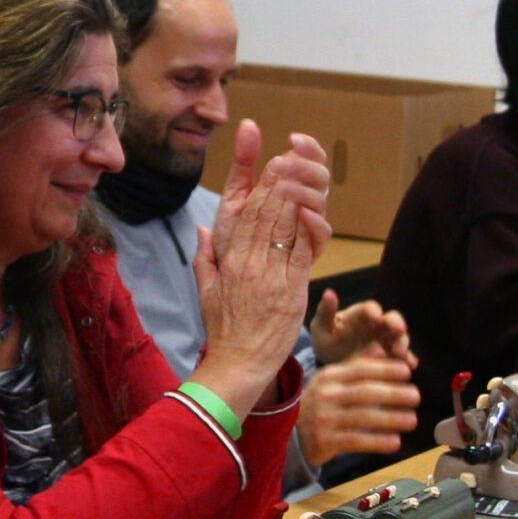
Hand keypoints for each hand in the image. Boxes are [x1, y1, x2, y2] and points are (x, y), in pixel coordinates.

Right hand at [189, 125, 329, 412]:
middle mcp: (247, 263)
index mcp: (228, 261)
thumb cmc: (223, 330)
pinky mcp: (291, 290)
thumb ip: (205, 257)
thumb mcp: (205, 290)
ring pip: (284, 226)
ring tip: (303, 171)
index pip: (243, 212)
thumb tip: (202, 229)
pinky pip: (302, 252)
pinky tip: (315, 208)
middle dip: (278, 181)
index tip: (265, 155)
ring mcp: (270, 275)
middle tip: (290, 154)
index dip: (255, 181)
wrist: (238, 364)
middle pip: (265, 212)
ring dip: (295, 196)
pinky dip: (309, 229)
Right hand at [297, 351, 423, 468]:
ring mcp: (324, 419)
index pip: (360, 369)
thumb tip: (381, 348)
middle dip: (393, 393)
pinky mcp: (325, 441)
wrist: (291, 433)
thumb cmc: (319, 404)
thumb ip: (357, 364)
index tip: (407, 371)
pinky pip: (356, 440)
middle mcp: (326, 396)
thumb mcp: (333, 380)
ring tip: (412, 420)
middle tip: (416, 396)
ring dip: (391, 419)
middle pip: (364, 392)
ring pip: (363, 417)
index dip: (385, 369)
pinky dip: (378, 442)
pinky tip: (395, 442)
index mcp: (329, 377)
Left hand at [308, 289, 413, 368]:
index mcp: (361, 314)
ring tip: (401, 353)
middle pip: (392, 320)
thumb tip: (328, 292)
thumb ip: (326, 312)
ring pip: (400, 338)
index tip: (375, 316)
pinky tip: (411, 364)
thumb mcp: (321, 327)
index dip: (373, 311)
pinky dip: (408, 359)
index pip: (370, 308)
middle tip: (399, 331)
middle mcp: (378, 325)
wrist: (333, 361)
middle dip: (396, 324)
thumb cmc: (327, 339)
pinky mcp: (391, 356)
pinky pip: (403, 357)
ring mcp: (387, 340)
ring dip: (402, 343)